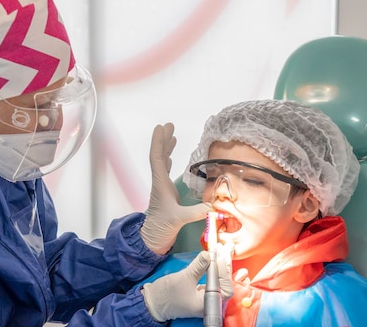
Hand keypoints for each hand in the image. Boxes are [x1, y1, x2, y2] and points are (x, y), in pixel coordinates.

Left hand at [140, 123, 211, 253]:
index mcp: (160, 184)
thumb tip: (215, 205)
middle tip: (169, 126)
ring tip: (172, 136)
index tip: (161, 128)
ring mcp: (161, 188)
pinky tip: (172, 157)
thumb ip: (196, 212)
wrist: (151, 241)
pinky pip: (166, 172)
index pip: (157, 158)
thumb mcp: (179, 219)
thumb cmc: (160, 229)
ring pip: (162, 163)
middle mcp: (159, 183)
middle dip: (164, 140)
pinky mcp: (165, 194)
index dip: (159, 142)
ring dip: (166, 148)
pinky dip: (169, 161)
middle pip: (159, 156)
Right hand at [142, 247, 233, 322]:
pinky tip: (217, 259)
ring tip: (224, 250)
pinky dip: (216, 270)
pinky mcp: (202, 293)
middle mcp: (209, 303)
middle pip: (224, 283)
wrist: (154, 302)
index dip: (223, 270)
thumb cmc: (166, 295)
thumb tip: (208, 255)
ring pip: (220, 281)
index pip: (224, 287)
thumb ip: (198, 267)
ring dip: (222, 265)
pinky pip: (214, 281)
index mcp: (206, 304)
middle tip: (226, 248)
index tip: (218, 255)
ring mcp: (207, 299)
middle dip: (225, 265)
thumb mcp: (183, 278)